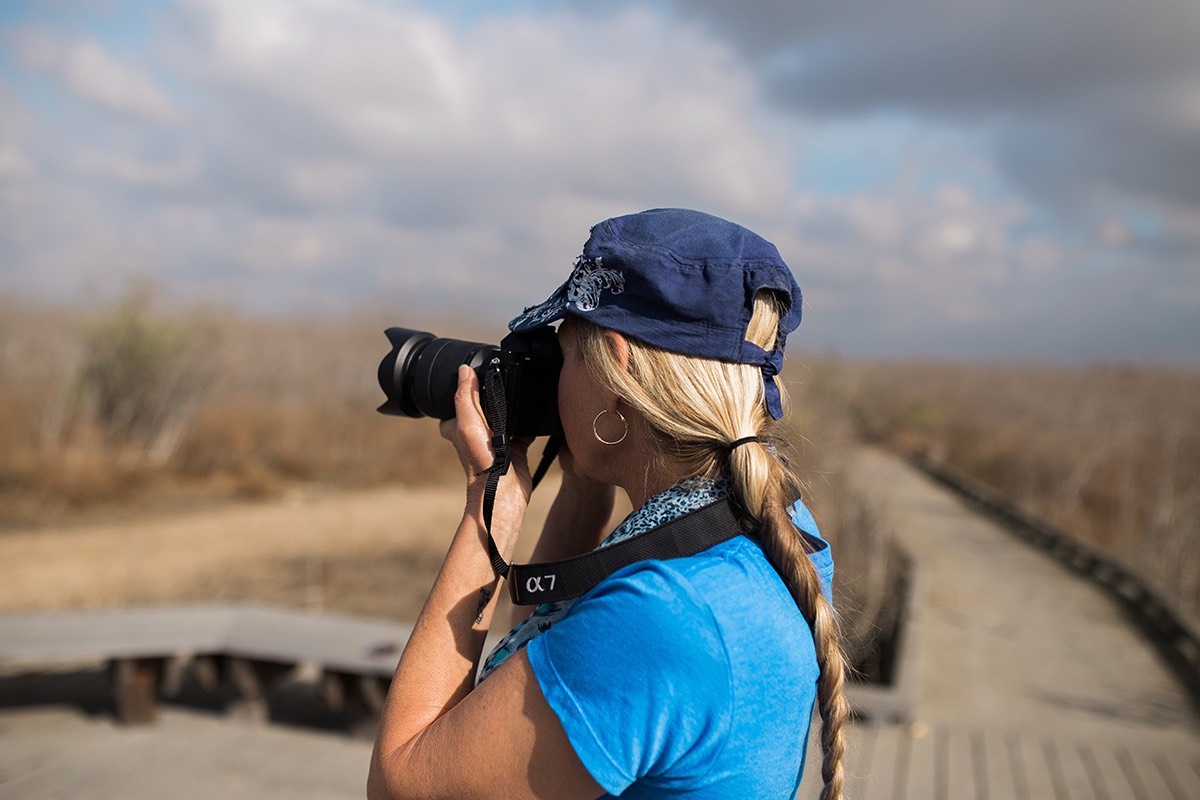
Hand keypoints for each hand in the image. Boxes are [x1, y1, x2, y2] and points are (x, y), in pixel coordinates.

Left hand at [439, 365, 531, 555]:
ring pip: (506, 415)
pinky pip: (525, 429)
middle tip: (506, 381)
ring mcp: (498, 440)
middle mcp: (478, 433)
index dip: (468, 387)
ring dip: (514, 407)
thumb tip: (464, 370)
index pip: (460, 400)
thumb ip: (466, 397)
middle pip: (486, 405)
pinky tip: (537, 413)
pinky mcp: (517, 448)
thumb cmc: (481, 462)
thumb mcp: (468, 424)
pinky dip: (531, 422)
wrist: (505, 492)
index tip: (479, 374)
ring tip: (522, 394)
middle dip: (496, 395)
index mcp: (460, 427)